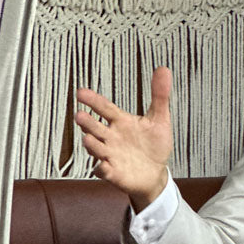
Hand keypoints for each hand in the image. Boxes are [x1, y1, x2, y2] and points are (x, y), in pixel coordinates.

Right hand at [75, 67, 173, 211]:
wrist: (156, 173)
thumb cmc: (154, 145)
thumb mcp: (159, 119)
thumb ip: (160, 96)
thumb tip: (164, 69)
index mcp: (120, 122)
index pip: (105, 108)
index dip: (93, 101)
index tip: (81, 92)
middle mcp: (111, 137)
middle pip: (95, 127)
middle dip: (87, 122)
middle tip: (79, 115)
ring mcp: (110, 155)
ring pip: (96, 148)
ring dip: (92, 144)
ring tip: (88, 138)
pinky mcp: (113, 173)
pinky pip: (104, 171)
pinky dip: (102, 169)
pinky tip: (103, 166)